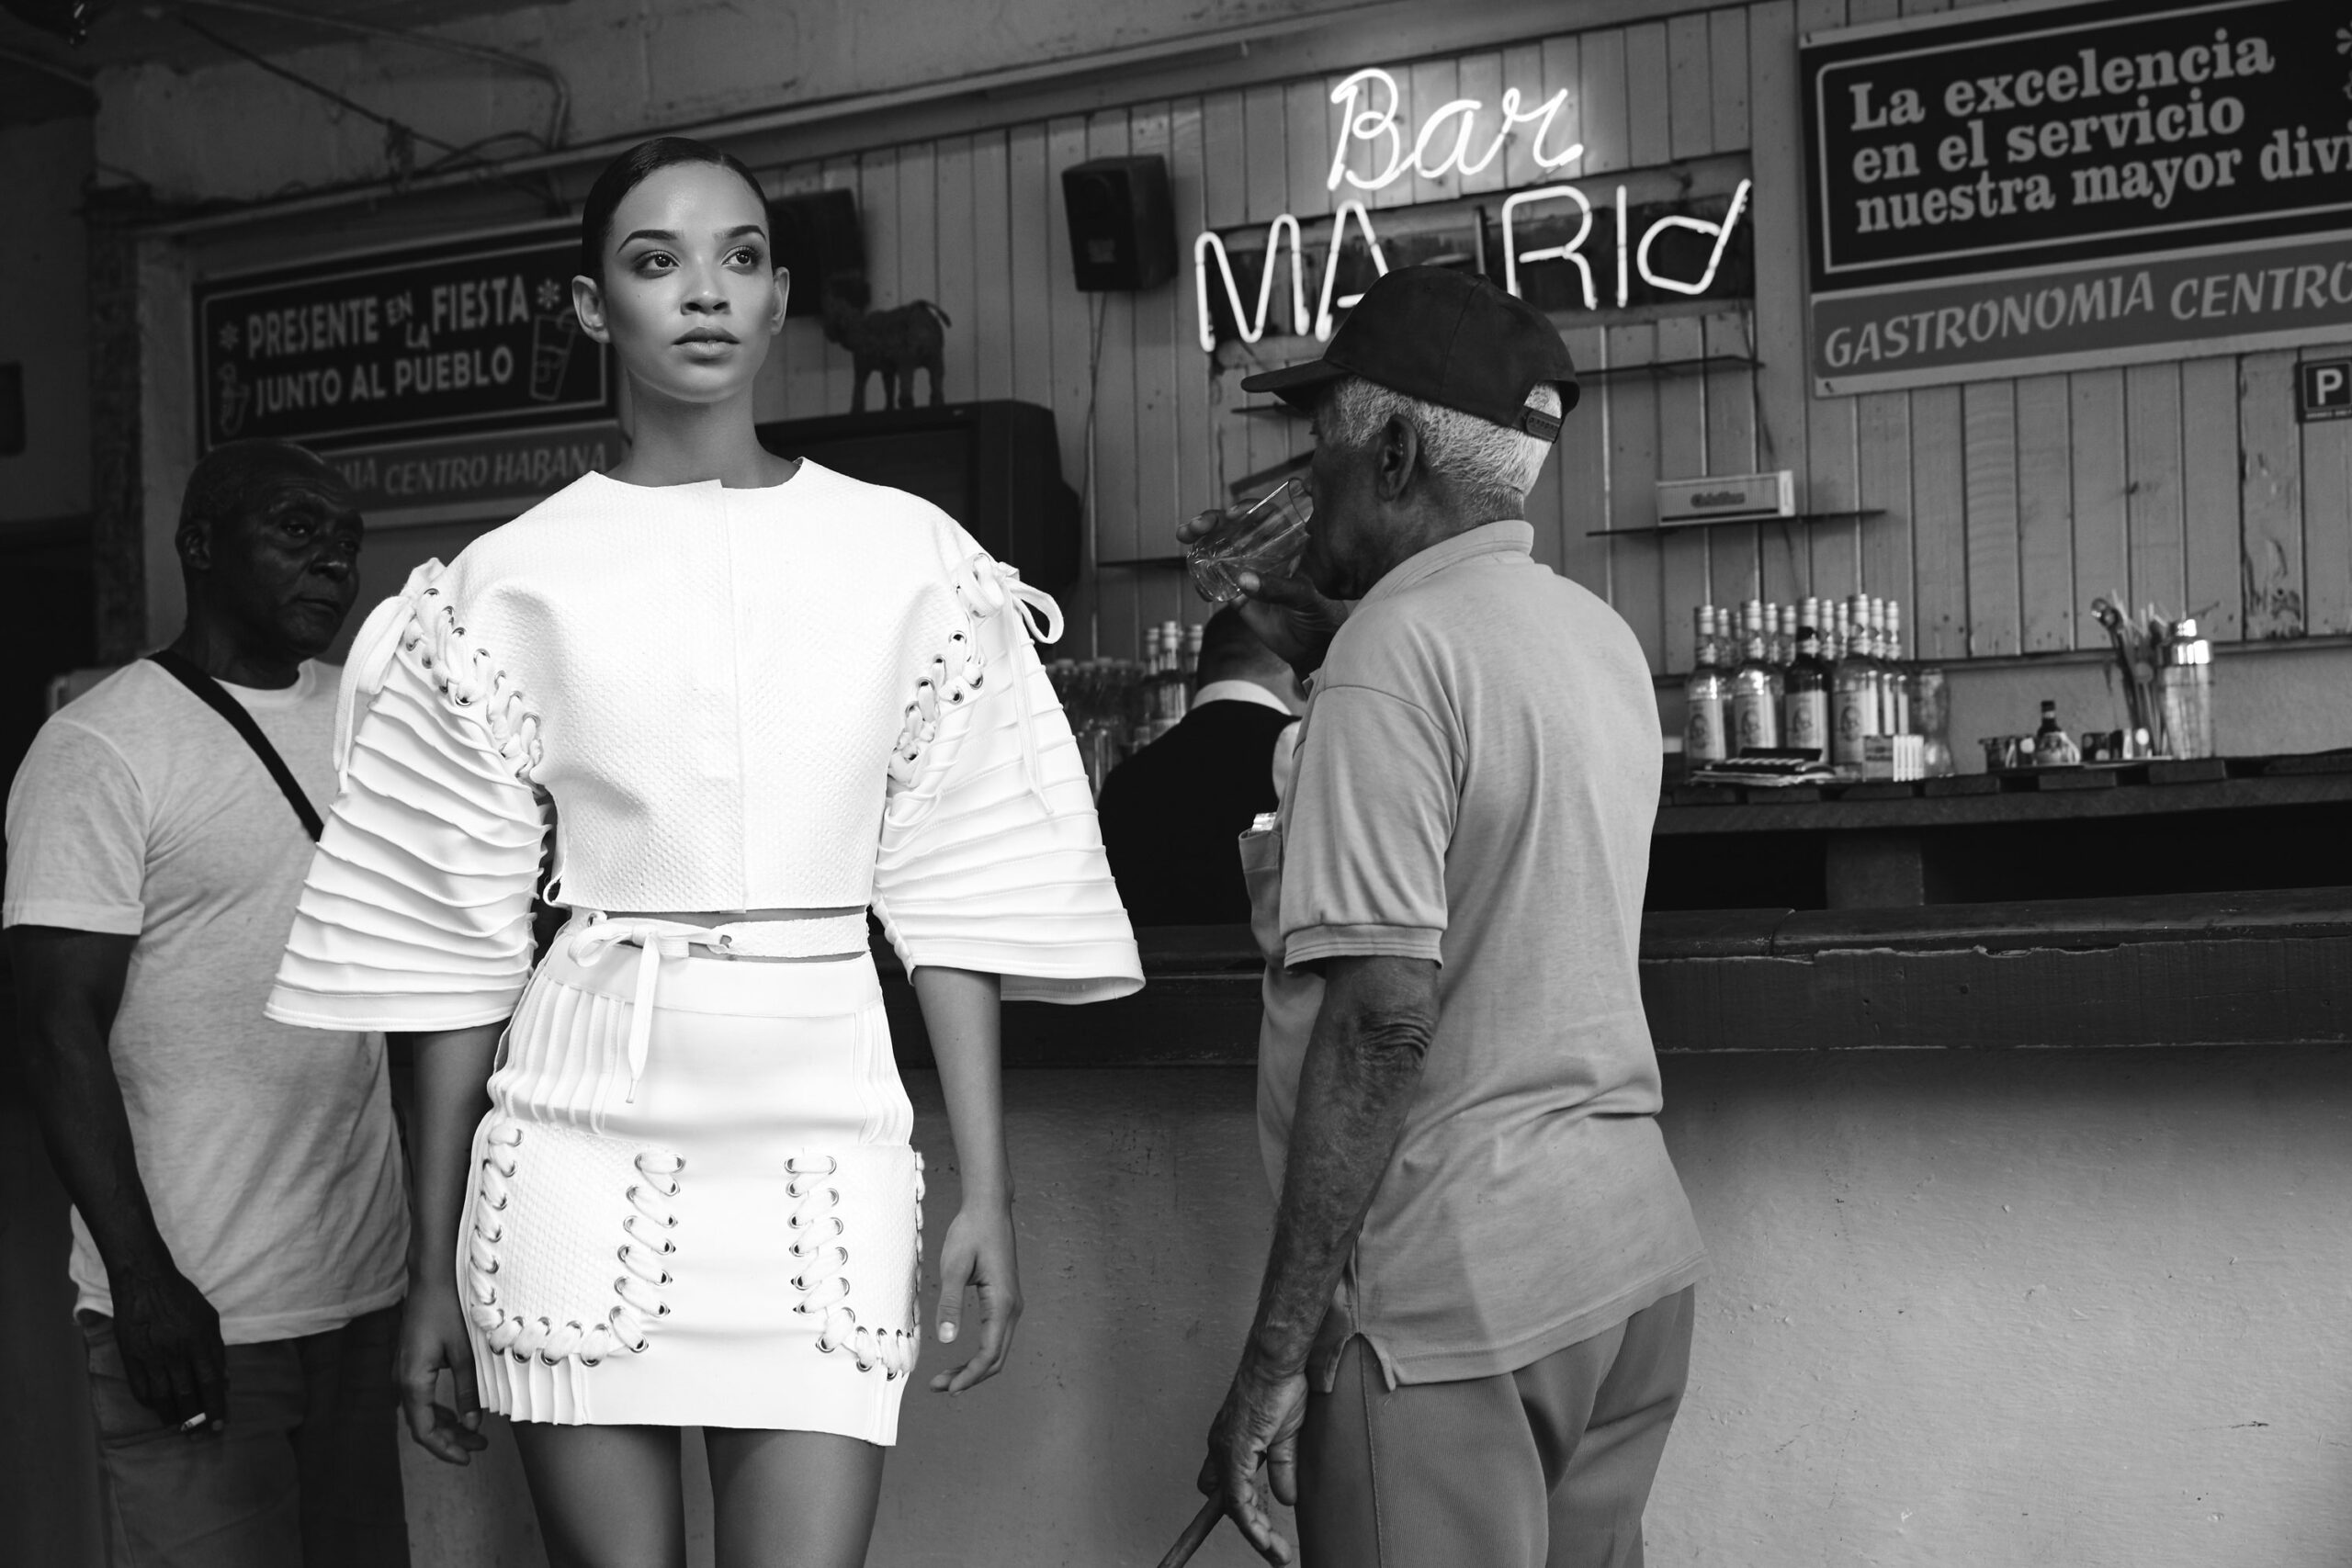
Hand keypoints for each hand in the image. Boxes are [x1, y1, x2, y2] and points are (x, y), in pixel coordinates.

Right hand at [107, 1261, 227, 1434]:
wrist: (144, 1282)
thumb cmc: (181, 1297)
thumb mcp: (209, 1318)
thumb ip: (217, 1349)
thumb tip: (225, 1380)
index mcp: (199, 1341)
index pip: (211, 1382)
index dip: (216, 1407)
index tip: (220, 1425)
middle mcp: (176, 1352)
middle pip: (188, 1395)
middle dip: (195, 1420)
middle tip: (199, 1435)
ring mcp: (151, 1356)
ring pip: (163, 1397)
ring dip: (173, 1416)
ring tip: (180, 1427)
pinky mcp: (131, 1357)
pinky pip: (140, 1389)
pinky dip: (150, 1404)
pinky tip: (158, 1409)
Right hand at [398, 1276, 485, 1463]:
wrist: (430, 1280)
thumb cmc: (447, 1310)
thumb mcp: (464, 1352)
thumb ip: (467, 1390)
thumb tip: (472, 1424)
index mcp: (413, 1381)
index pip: (424, 1431)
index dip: (445, 1449)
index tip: (467, 1458)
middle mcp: (401, 1381)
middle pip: (423, 1425)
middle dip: (450, 1440)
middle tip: (480, 1447)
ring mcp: (402, 1373)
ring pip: (422, 1413)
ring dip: (446, 1426)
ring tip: (475, 1435)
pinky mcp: (409, 1365)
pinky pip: (421, 1398)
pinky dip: (439, 1410)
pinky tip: (458, 1414)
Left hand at [930, 1201, 1021, 1393]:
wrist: (989, 1208)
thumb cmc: (971, 1233)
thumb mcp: (954, 1267)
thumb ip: (950, 1305)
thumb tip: (946, 1340)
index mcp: (1002, 1303)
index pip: (989, 1354)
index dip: (969, 1376)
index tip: (946, 1389)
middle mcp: (1012, 1307)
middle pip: (996, 1358)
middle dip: (969, 1377)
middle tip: (938, 1387)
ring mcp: (1011, 1304)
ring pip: (997, 1349)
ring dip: (974, 1367)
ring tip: (945, 1377)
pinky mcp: (1005, 1300)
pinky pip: (996, 1336)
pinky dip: (980, 1353)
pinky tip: (960, 1356)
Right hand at [1176, 510, 1349, 676]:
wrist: (1312, 648)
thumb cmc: (1321, 613)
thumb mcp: (1306, 596)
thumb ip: (1277, 587)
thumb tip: (1242, 580)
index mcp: (1288, 545)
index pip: (1267, 518)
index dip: (1249, 511)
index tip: (1232, 514)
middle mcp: (1266, 553)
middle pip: (1236, 529)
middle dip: (1213, 522)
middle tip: (1195, 526)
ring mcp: (1249, 572)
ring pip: (1221, 551)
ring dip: (1201, 542)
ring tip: (1184, 537)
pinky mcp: (1238, 595)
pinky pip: (1216, 583)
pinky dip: (1203, 580)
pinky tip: (1199, 582)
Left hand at [1198, 1352, 1307, 1564]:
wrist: (1277, 1363)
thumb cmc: (1280, 1387)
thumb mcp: (1286, 1436)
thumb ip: (1283, 1468)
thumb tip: (1286, 1498)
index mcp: (1232, 1443)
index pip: (1227, 1486)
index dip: (1240, 1509)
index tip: (1261, 1534)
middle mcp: (1222, 1449)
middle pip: (1224, 1500)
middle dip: (1247, 1524)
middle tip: (1272, 1547)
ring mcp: (1226, 1452)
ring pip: (1233, 1506)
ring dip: (1255, 1534)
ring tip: (1277, 1553)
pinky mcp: (1236, 1453)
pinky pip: (1238, 1500)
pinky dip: (1251, 1524)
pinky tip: (1265, 1539)